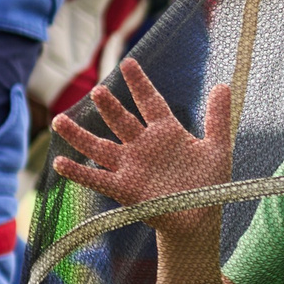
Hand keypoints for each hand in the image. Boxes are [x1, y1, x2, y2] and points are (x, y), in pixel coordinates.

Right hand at [50, 62, 233, 234]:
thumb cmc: (207, 183)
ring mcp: (130, 167)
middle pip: (121, 121)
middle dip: (110, 107)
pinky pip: (97, 179)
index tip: (128, 63)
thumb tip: (223, 85)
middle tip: (98, 92)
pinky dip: (79, 172)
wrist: (199, 219)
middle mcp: (143, 146)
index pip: (150, 102)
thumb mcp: (217, 148)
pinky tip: (60, 162)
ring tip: (60, 121)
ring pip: (100, 147)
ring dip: (80, 136)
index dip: (139, 84)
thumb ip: (217, 117)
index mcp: (165, 132)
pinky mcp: (124, 189)